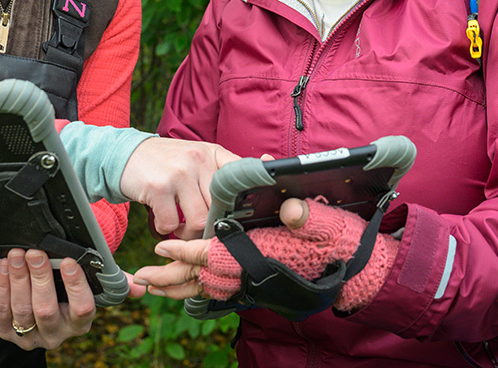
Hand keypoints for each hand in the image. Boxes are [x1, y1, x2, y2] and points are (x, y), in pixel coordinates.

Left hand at [0, 249, 96, 349]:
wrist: (35, 312)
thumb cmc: (59, 293)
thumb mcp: (70, 286)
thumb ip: (69, 272)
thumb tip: (62, 249)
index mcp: (77, 324)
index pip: (82, 308)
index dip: (76, 285)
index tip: (68, 262)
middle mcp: (54, 334)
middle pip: (46, 309)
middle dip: (40, 277)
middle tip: (35, 254)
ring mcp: (29, 336)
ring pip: (22, 309)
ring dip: (18, 278)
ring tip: (17, 256)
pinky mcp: (6, 332)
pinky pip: (2, 310)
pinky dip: (2, 286)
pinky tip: (5, 267)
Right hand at [119, 137, 239, 239]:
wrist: (124, 154)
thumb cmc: (165, 163)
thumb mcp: (195, 158)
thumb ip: (218, 173)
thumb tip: (244, 200)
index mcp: (213, 153)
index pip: (242, 176)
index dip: (244, 201)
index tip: (238, 216)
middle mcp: (199, 160)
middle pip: (221, 209)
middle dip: (210, 226)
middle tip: (198, 228)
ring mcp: (179, 173)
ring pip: (199, 221)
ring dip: (188, 233)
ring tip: (179, 227)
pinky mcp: (159, 187)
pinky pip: (171, 224)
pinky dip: (165, 229)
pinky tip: (161, 219)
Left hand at [133, 198, 396, 311]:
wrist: (359, 268)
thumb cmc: (342, 241)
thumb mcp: (327, 222)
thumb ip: (307, 214)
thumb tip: (289, 207)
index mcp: (262, 256)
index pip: (216, 258)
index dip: (186, 253)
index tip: (160, 248)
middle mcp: (254, 273)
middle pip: (201, 281)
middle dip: (168, 279)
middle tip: (138, 278)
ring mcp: (254, 280)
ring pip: (206, 289)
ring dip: (176, 286)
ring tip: (147, 284)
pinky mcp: (256, 281)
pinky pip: (217, 290)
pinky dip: (194, 287)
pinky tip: (179, 282)